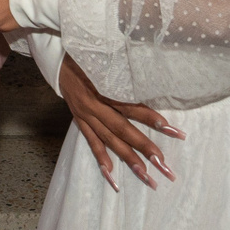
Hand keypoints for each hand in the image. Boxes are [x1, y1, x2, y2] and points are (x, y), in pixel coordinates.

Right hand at [56, 55, 182, 191]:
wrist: (58, 56)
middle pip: (122, 128)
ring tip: (145, 175)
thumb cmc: (87, 54)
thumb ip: (124, 71)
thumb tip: (150, 79)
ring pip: (109, 140)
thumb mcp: (106, 58)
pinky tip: (111, 175)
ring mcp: (85, 115)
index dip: (150, 117)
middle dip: (144, 146)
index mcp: (101, 87)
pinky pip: (91, 141)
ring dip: (127, 158)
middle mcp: (93, 105)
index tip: (171, 129)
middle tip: (163, 164)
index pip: (130, 105)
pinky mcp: (80, 119)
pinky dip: (101, 158)